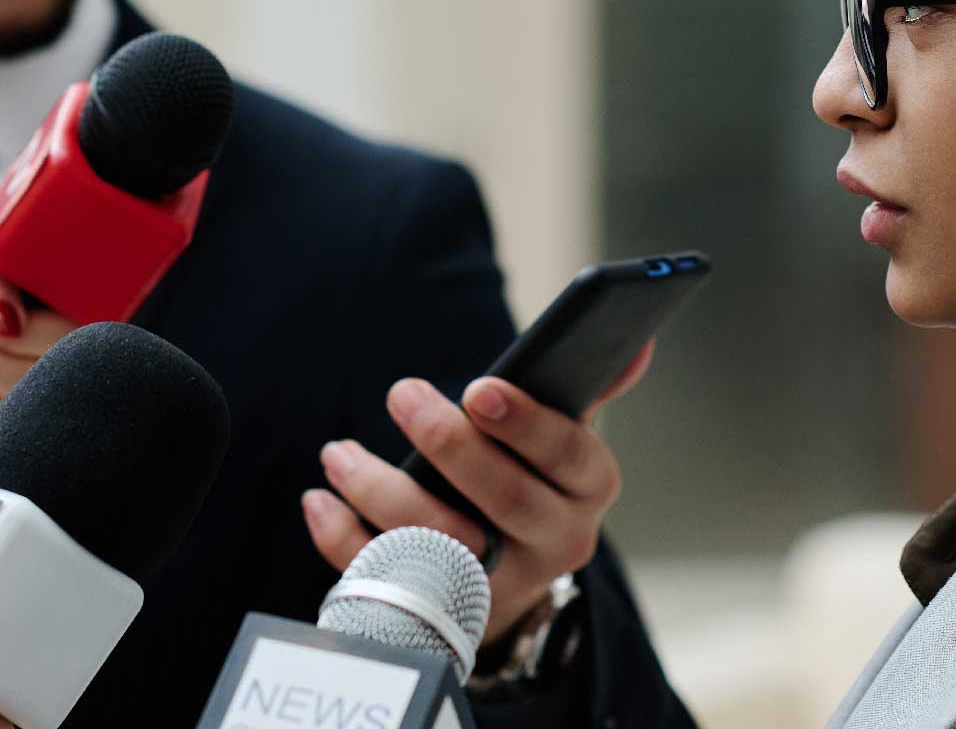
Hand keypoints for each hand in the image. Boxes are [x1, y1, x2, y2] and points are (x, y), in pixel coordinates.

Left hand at [301, 341, 655, 649]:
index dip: (525, 423)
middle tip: (402, 393)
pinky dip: (345, 541)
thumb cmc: (530, 474)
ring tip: (339, 453)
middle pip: (506, 500)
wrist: (510, 570)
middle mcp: (556, 544)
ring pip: (441, 544)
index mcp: (590, 488)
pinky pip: (390, 583)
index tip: (477, 388)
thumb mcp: (562, 435)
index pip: (569, 456)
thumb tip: (634, 339)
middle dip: (449, 444)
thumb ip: (589, 387)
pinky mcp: (445, 616)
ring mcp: (502, 587)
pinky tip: (321, 500)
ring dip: (380, 491)